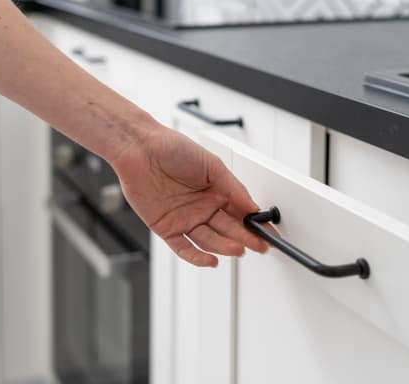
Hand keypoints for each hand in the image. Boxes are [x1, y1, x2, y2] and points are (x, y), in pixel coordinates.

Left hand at [112, 125, 267, 266]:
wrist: (140, 149)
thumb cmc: (172, 148)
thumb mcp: (212, 164)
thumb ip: (234, 188)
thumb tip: (252, 207)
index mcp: (216, 192)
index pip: (241, 214)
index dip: (255, 226)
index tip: (269, 235)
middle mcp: (203, 208)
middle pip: (228, 230)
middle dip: (245, 239)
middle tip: (259, 246)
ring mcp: (185, 219)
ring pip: (209, 241)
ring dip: (225, 247)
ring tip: (239, 249)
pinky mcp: (167, 228)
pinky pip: (184, 248)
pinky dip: (197, 257)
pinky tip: (212, 261)